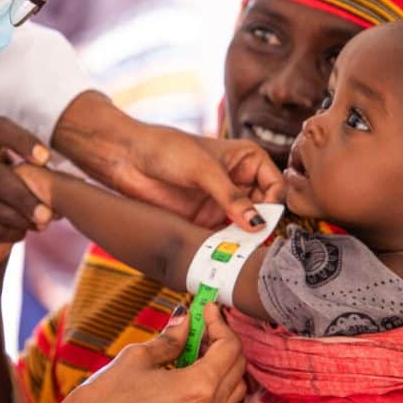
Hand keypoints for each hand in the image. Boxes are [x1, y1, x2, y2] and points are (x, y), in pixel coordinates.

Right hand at [0, 117, 53, 267]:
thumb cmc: (12, 196)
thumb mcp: (23, 178)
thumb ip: (38, 173)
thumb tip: (67, 182)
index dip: (21, 140)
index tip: (46, 158)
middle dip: (23, 194)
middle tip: (49, 213)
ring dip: (17, 216)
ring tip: (43, 224)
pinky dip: (8, 232)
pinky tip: (24, 234)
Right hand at [40, 303, 246, 402]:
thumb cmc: (106, 396)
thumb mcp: (139, 357)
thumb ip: (171, 337)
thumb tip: (186, 318)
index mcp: (198, 389)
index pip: (229, 348)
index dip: (219, 322)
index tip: (206, 307)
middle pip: (237, 367)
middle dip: (224, 340)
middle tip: (202, 321)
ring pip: (233, 388)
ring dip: (222, 362)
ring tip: (194, 344)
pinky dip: (213, 381)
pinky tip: (187, 366)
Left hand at [52, 92, 284, 229]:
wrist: (127, 158)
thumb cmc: (166, 150)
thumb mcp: (203, 170)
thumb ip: (231, 197)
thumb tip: (257, 223)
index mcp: (246, 159)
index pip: (275, 185)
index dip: (273, 203)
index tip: (264, 219)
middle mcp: (238, 181)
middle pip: (264, 209)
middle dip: (261, 225)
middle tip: (255, 241)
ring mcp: (221, 202)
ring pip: (245, 226)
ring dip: (245, 238)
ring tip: (240, 250)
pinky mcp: (204, 219)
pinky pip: (224, 236)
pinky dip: (226, 245)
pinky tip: (223, 252)